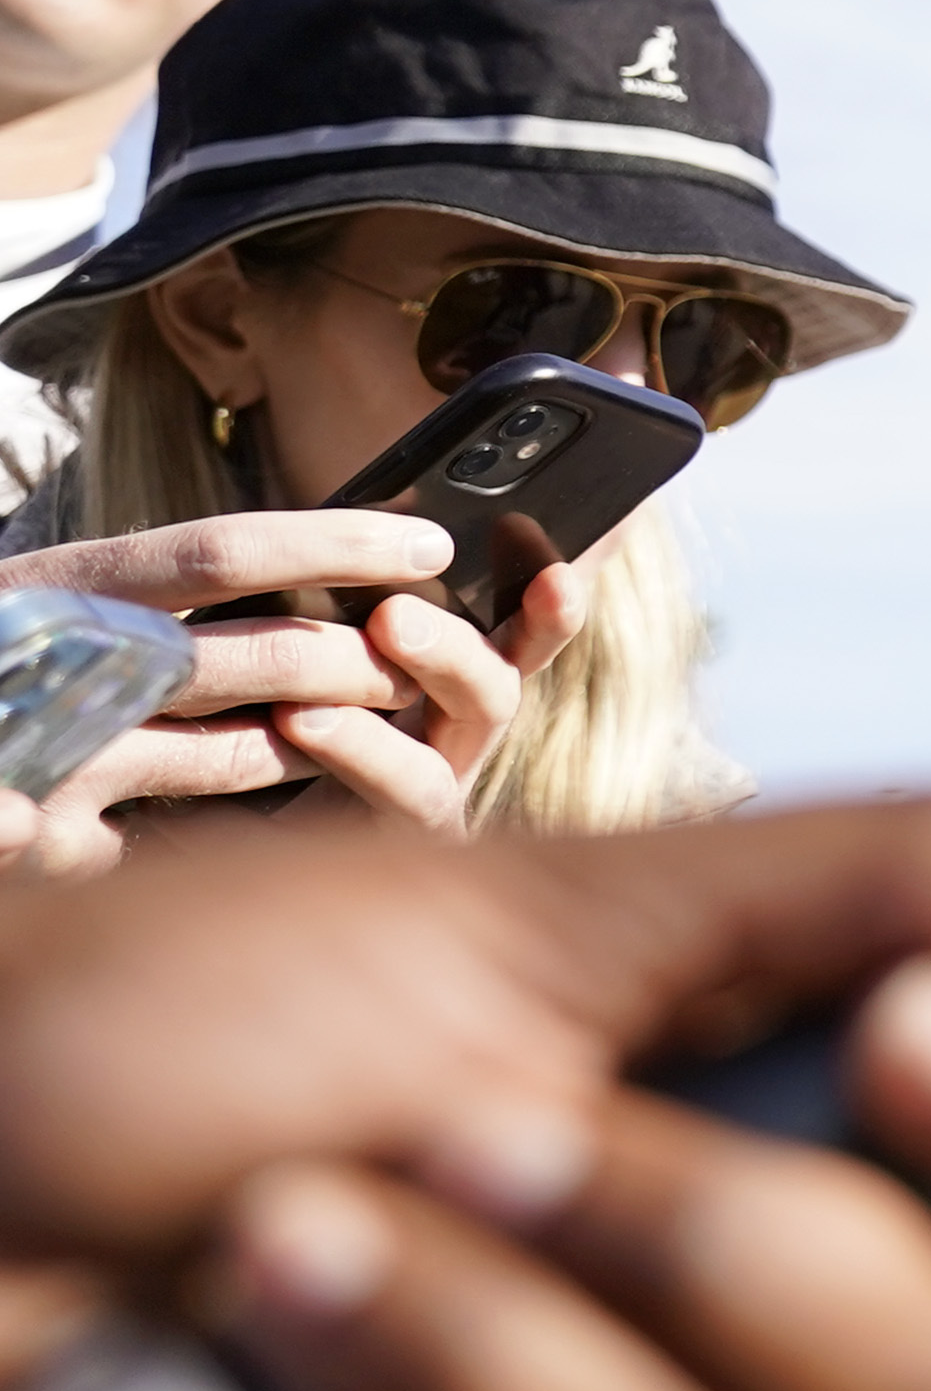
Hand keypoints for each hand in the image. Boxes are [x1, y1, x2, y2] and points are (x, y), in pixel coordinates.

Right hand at [0, 517, 562, 868]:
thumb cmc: (9, 657)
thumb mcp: (55, 600)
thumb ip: (152, 591)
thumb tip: (301, 569)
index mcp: (66, 586)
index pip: (222, 553)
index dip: (335, 545)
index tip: (429, 544)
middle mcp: (65, 670)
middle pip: (259, 658)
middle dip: (358, 663)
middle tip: (412, 665)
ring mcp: (60, 762)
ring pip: (241, 753)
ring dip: (322, 741)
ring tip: (375, 723)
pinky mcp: (55, 846)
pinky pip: (186, 835)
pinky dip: (235, 822)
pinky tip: (274, 809)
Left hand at [0, 799, 930, 1390]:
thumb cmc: (174, 1012)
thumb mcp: (569, 904)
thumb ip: (908, 884)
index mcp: (832, 1092)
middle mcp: (773, 1276)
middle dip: (804, 1206)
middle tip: (596, 1115)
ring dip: (594, 1268)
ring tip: (386, 1176)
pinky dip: (441, 1369)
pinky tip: (291, 1289)